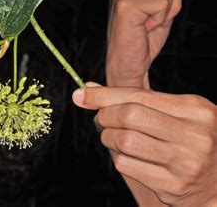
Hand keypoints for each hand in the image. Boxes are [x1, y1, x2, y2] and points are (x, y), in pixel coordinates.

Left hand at [72, 84, 216, 205]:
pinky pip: (126, 165)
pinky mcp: (173, 187)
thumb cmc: (191, 138)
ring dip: (108, 138)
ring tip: (114, 137)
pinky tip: (126, 155)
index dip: (103, 95)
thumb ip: (136, 99)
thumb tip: (88, 88)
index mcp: (195, 109)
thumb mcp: (176, 112)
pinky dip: (118, 158)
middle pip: (128, 116)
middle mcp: (194, 135)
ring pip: (124, 141)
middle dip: (105, 116)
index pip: (137, 96)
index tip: (80, 94)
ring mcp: (186, 163)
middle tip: (102, 120)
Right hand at [107, 0, 195, 87]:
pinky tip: (144, 28)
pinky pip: (163, 3)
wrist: (129, 64)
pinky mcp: (124, 5)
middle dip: (171, 2)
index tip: (152, 12)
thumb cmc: (143, 40)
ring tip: (147, 24)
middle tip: (151, 21)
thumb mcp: (165, 11)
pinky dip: (160, 19)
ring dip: (166, 11)